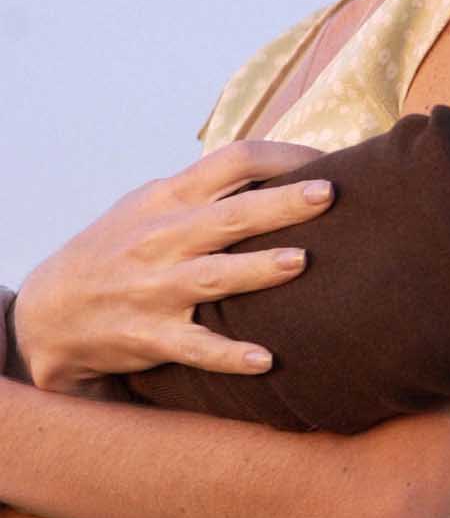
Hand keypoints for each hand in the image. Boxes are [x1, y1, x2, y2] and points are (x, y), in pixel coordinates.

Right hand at [12, 142, 333, 390]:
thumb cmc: (119, 247)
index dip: (281, 157)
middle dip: (281, 205)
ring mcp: (156, 289)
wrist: (51, 310)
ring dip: (258, 270)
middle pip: (231, 216)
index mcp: (169, 199)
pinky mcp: (151, 337)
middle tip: (329, 194)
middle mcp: (163, 239)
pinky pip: (195, 348)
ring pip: (214, 277)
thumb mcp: (150, 204)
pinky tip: (265, 360)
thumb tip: (278, 169)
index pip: (231, 161)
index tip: (325, 160)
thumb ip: (205, 189)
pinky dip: (229, 355)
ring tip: (300, 262)